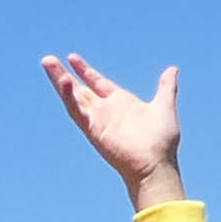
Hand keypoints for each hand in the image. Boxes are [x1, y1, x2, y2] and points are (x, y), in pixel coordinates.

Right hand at [40, 51, 185, 208]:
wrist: (155, 164)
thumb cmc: (162, 140)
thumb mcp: (164, 104)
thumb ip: (166, 86)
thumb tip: (172, 69)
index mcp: (120, 103)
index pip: (97, 83)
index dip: (84, 70)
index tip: (72, 57)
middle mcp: (106, 111)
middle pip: (79, 88)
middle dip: (63, 73)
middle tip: (48, 59)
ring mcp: (97, 120)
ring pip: (73, 96)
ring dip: (59, 80)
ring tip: (48, 63)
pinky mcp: (92, 129)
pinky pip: (77, 111)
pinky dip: (69, 96)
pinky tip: (64, 82)